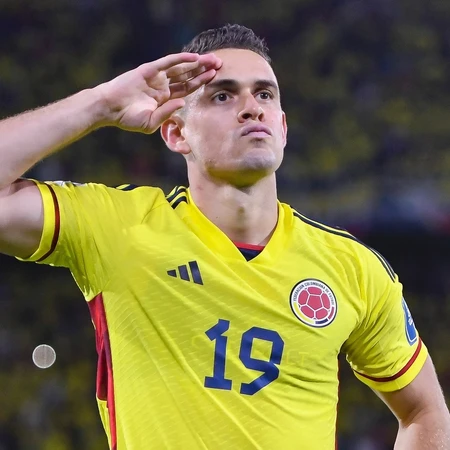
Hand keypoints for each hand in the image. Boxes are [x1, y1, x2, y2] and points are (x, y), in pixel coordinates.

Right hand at [97, 52, 220, 132]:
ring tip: (211, 59)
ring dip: (196, 63)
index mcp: (165, 99)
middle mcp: (163, 86)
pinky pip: (168, 62)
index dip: (201, 83)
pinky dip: (181, 59)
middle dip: (203, 70)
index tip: (215, 78)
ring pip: (181, 68)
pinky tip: (194, 57)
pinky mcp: (149, 70)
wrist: (110, 108)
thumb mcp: (151, 122)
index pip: (187, 89)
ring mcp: (157, 77)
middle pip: (188, 76)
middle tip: (219, 64)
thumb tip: (182, 104)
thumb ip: (167, 113)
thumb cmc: (128, 118)